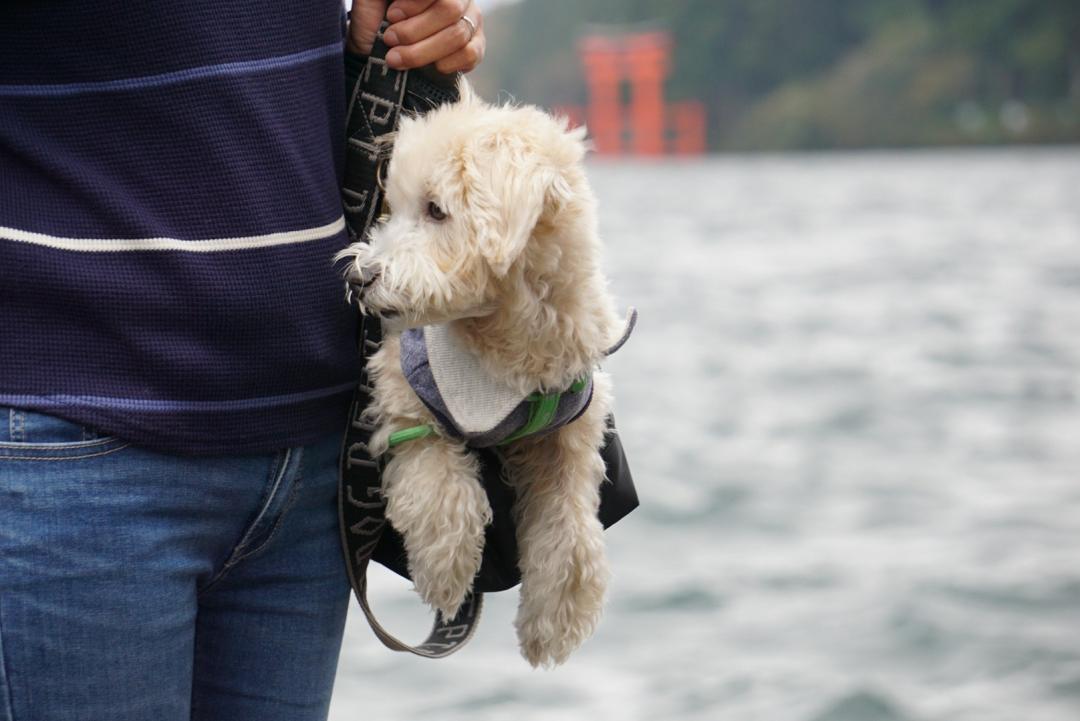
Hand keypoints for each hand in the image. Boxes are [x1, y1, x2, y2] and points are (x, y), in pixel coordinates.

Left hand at [349, 0, 485, 73]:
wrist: (378, 52)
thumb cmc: (376, 21)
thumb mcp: (374, 1)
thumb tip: (398, 3)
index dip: (414, 4)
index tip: (391, 16)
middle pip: (449, 10)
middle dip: (414, 30)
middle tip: (389, 40)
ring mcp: (471, 20)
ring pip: (458, 35)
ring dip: (422, 52)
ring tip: (396, 58)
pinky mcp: (476, 46)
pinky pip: (471, 54)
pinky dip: (447, 63)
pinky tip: (429, 66)